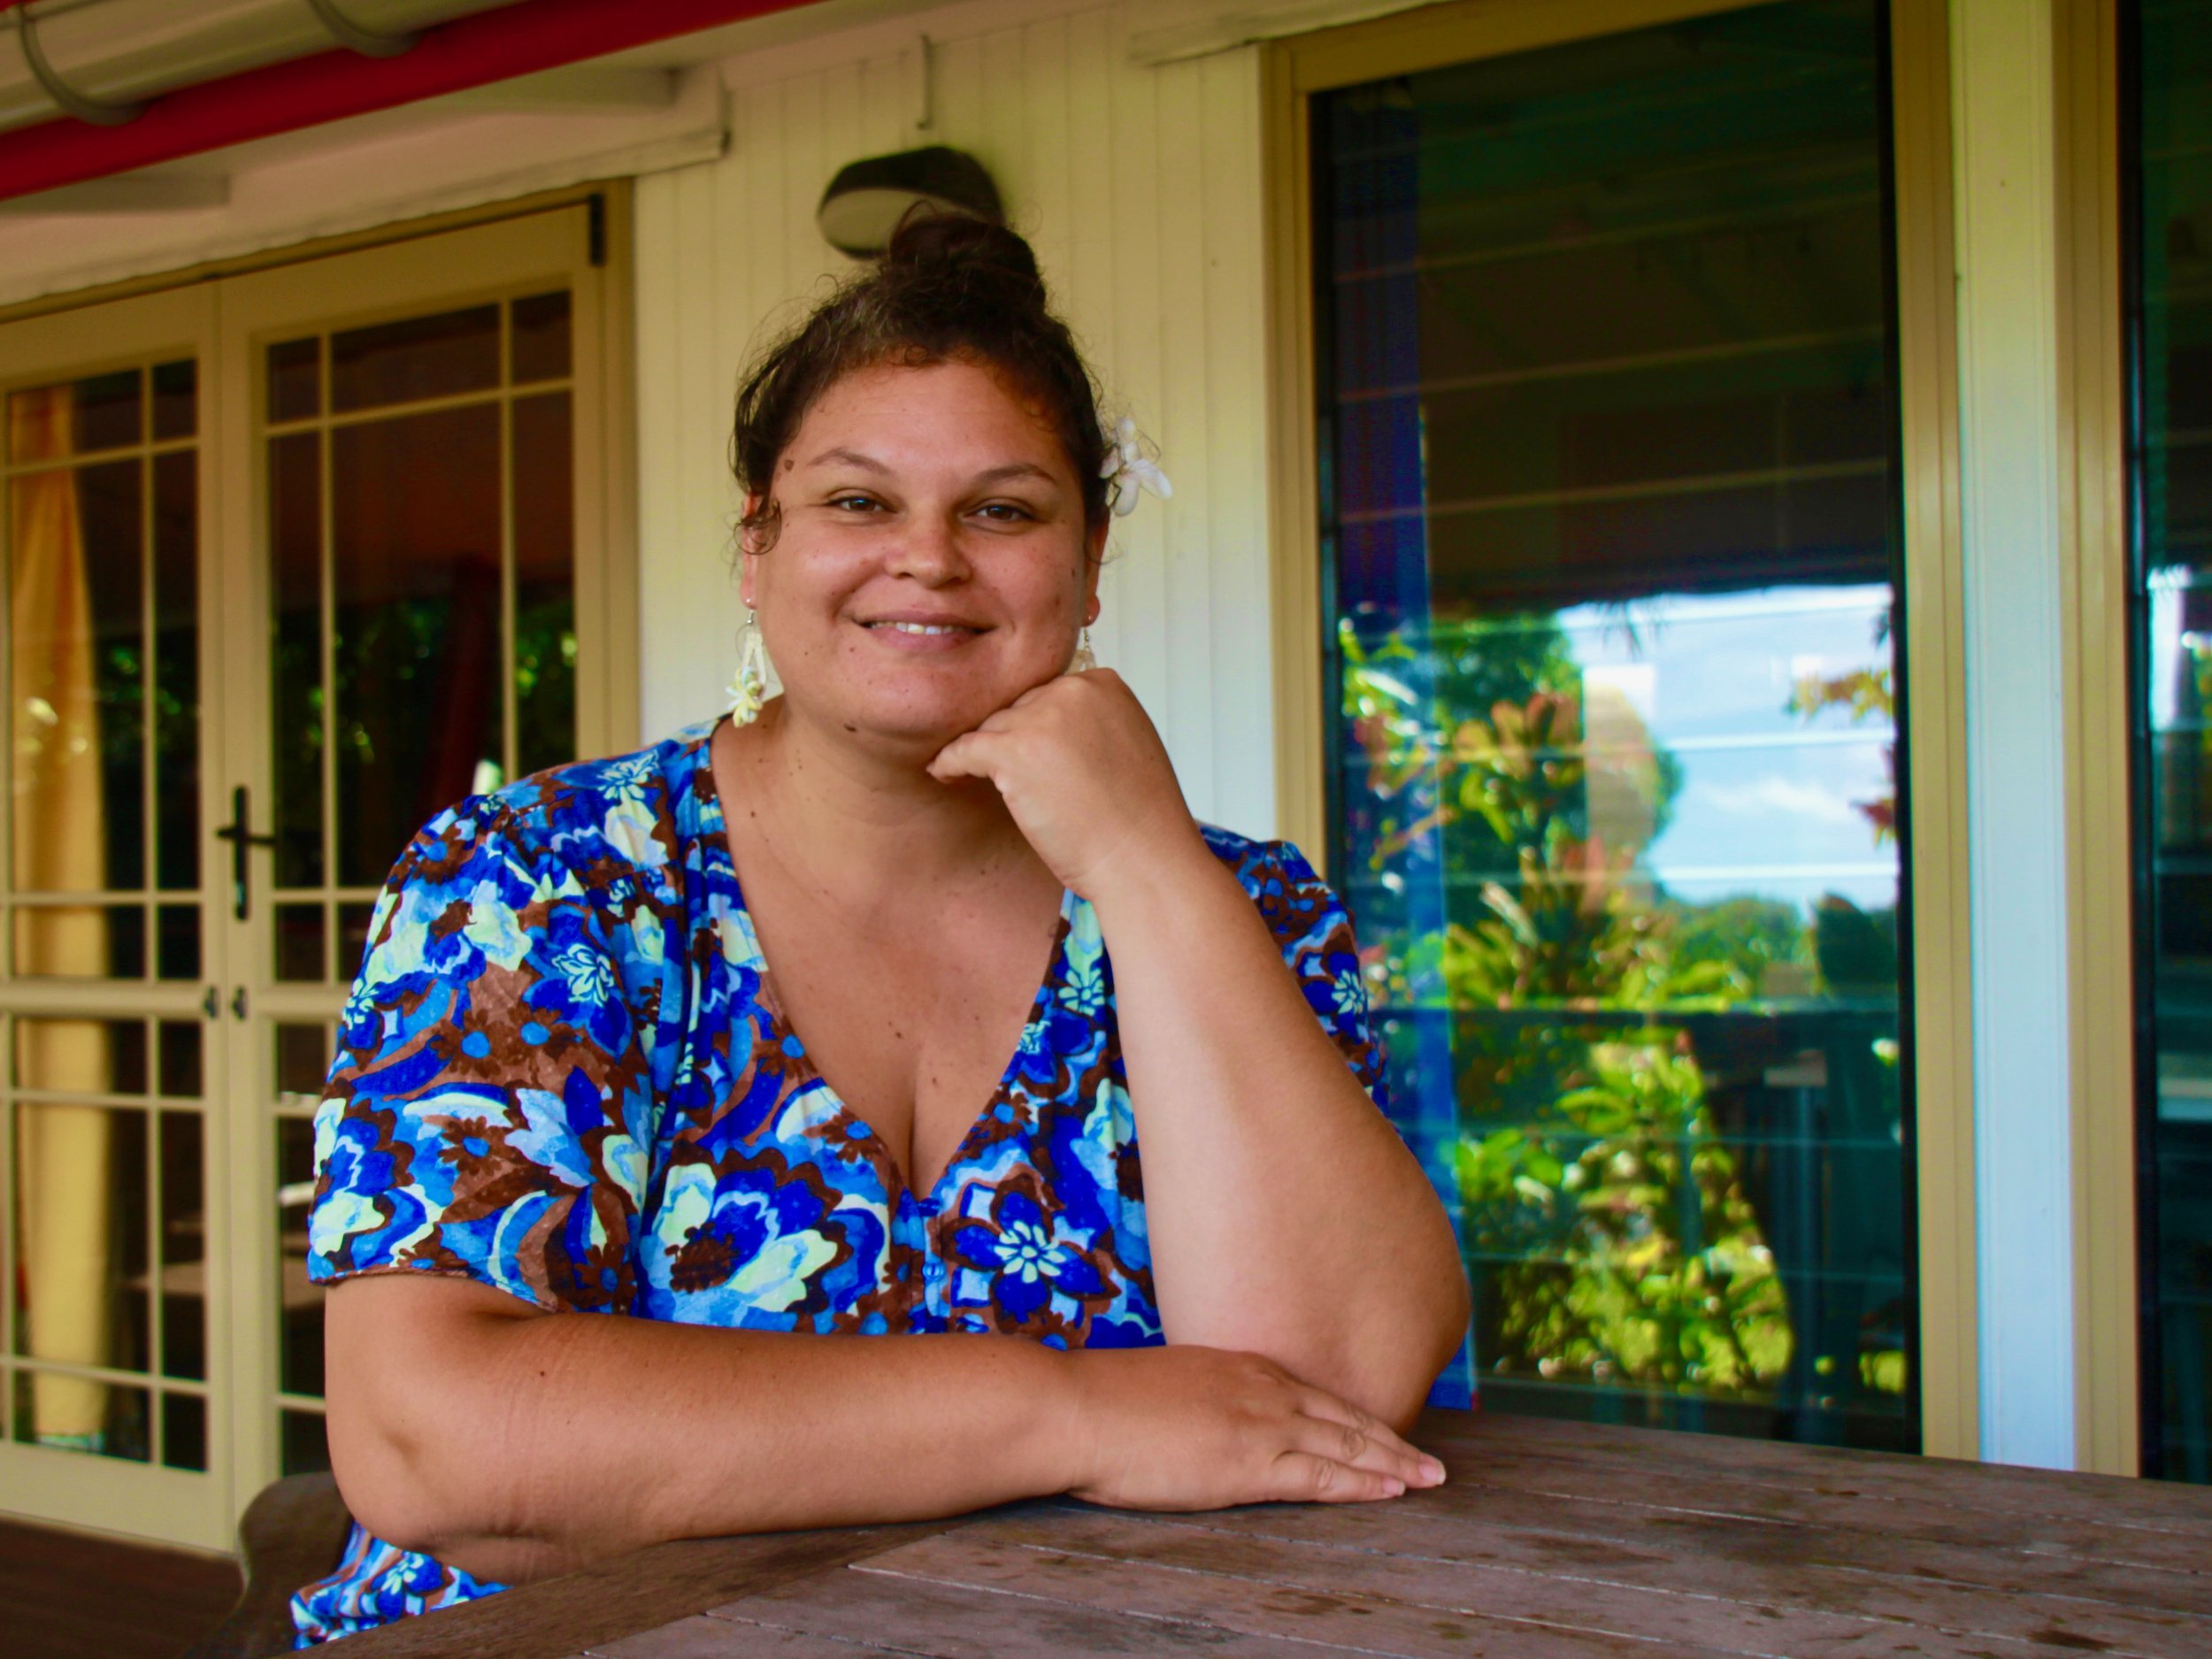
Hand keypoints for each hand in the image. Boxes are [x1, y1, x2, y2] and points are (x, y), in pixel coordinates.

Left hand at [926, 669, 1205, 900]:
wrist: (1143, 858)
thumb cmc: (1139, 817)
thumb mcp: (1128, 744)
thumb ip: (1090, 722)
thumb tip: (1043, 727)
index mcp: (1104, 684)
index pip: (1048, 693)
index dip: (1036, 726)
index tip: (1032, 755)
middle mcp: (1073, 691)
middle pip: (1018, 708)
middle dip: (1014, 743)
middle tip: (1013, 779)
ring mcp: (1041, 719)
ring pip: (992, 729)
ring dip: (986, 756)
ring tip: (977, 780)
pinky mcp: (1013, 752)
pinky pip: (964, 749)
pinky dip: (949, 763)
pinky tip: (944, 775)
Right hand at [1061, 1345, 1445, 1509]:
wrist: (1077, 1407)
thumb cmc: (1103, 1401)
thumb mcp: (1167, 1385)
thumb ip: (1201, 1398)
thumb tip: (1205, 1416)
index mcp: (1241, 1365)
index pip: (1317, 1395)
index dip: (1358, 1417)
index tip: (1387, 1431)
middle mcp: (1262, 1387)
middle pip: (1346, 1418)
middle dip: (1394, 1440)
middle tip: (1433, 1462)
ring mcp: (1261, 1424)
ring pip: (1347, 1446)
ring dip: (1394, 1464)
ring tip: (1430, 1480)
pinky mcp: (1250, 1463)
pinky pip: (1322, 1478)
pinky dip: (1363, 1486)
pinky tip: (1391, 1493)